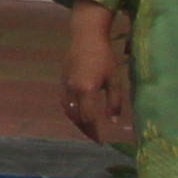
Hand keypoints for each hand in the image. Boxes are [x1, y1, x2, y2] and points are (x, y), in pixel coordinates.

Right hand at [59, 8, 133, 148]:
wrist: (86, 36)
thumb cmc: (105, 57)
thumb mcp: (115, 80)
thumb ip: (114, 102)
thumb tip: (114, 121)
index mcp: (86, 90)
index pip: (87, 118)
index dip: (94, 132)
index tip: (101, 141)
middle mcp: (72, 89)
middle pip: (75, 117)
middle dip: (85, 129)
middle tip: (95, 137)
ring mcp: (65, 84)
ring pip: (67, 110)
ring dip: (76, 121)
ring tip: (87, 127)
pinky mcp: (62, 80)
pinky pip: (64, 101)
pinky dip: (71, 111)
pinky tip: (79, 112)